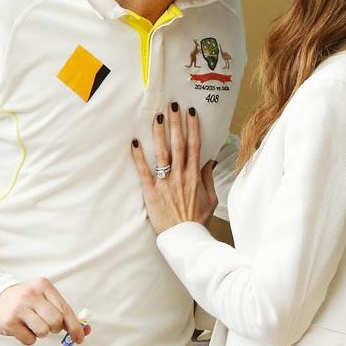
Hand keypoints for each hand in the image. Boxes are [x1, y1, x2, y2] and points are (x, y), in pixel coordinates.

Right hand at [0, 277, 90, 345]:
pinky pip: (30, 340)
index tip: (80, 338)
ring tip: (32, 324)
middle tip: (48, 325)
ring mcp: (19, 308)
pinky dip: (29, 338)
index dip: (75, 326)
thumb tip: (84, 330)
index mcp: (44, 285)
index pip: (65, 309)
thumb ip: (63, 312)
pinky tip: (22, 328)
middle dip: (55, 328)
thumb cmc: (27, 300)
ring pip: (44, 331)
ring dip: (41, 333)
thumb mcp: (45, 298)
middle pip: (56, 321)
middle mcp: (31, 294)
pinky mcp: (9, 322)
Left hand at [131, 102, 217, 234]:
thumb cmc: (197, 220)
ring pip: (163, 153)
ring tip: (157, 116)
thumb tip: (209, 161)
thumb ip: (208, 178)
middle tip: (173, 106)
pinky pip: (144, 171)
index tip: (191, 113)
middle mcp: (181, 176)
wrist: (185, 239)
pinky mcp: (152, 192)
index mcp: (195, 176)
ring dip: (160, 133)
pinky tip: (135, 143)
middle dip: (176, 123)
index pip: (195, 146)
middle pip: (179, 144)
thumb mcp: (210, 199)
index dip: (193, 127)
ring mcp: (166, 183)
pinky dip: (139, 156)